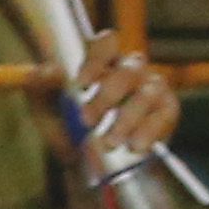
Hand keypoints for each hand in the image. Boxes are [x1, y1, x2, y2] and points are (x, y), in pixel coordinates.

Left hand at [38, 30, 179, 181]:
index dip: (96, 59)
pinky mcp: (165, 111)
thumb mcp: (46, 109)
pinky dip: (148, 131)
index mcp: (103, 63)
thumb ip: (42, 87)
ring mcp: (151, 89)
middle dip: (106, 96)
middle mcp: (131, 71)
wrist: (85, 164)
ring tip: (108, 142)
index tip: (80, 83)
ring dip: (126, 118)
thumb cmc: (66, 127)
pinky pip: (163, 116)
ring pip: (147, 93)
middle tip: (85, 121)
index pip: (107, 44)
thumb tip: (49, 70)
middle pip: (127, 71)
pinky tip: (134, 146)